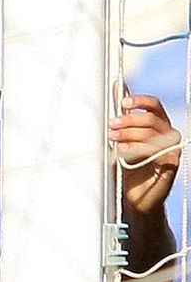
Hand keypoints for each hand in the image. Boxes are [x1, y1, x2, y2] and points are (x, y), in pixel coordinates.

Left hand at [111, 93, 182, 217]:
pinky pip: (155, 151)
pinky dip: (136, 149)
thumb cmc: (129, 166)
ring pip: (151, 134)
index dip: (139, 101)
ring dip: (128, 135)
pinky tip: (122, 152)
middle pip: (150, 119)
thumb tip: (117, 86)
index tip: (121, 103)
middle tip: (110, 127)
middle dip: (127, 121)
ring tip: (113, 140)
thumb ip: (121, 115)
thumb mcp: (121, 138)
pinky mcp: (170, 164)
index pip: (154, 105)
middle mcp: (168, 134)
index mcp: (158, 124)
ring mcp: (171, 149)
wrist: (135, 196)